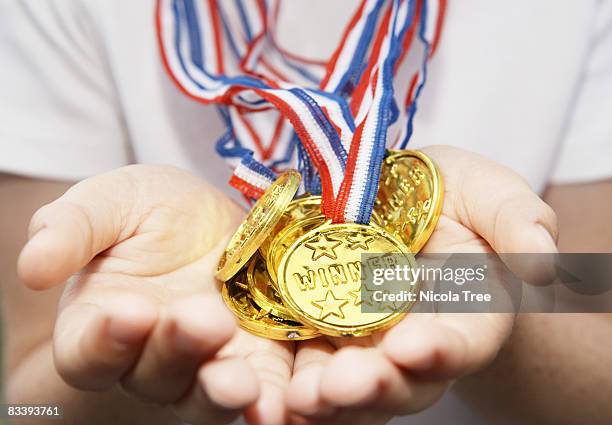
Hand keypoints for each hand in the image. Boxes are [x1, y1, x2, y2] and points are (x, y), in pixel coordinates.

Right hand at [18, 165, 292, 424]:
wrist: (218, 221)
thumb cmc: (154, 212)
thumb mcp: (115, 201)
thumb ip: (74, 227)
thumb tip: (33, 265)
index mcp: (103, 323)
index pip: (90, 351)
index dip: (106, 339)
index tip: (129, 311)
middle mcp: (151, 357)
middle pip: (156, 376)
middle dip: (178, 352)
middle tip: (203, 324)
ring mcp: (207, 364)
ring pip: (208, 394)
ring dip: (224, 390)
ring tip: (240, 380)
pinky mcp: (258, 361)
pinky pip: (264, 389)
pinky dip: (272, 398)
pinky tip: (284, 401)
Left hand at [286, 145, 558, 424]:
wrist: (393, 197)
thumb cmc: (449, 193)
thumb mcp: (487, 192)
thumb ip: (516, 220)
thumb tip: (542, 264)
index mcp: (466, 311)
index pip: (465, 341)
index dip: (444, 349)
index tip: (415, 347)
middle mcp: (416, 339)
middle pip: (402, 380)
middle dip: (374, 385)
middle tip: (342, 385)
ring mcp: (366, 341)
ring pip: (351, 384)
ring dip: (326, 397)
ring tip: (300, 397)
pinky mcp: (319, 332)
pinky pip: (306, 366)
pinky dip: (290, 382)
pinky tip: (271, 389)